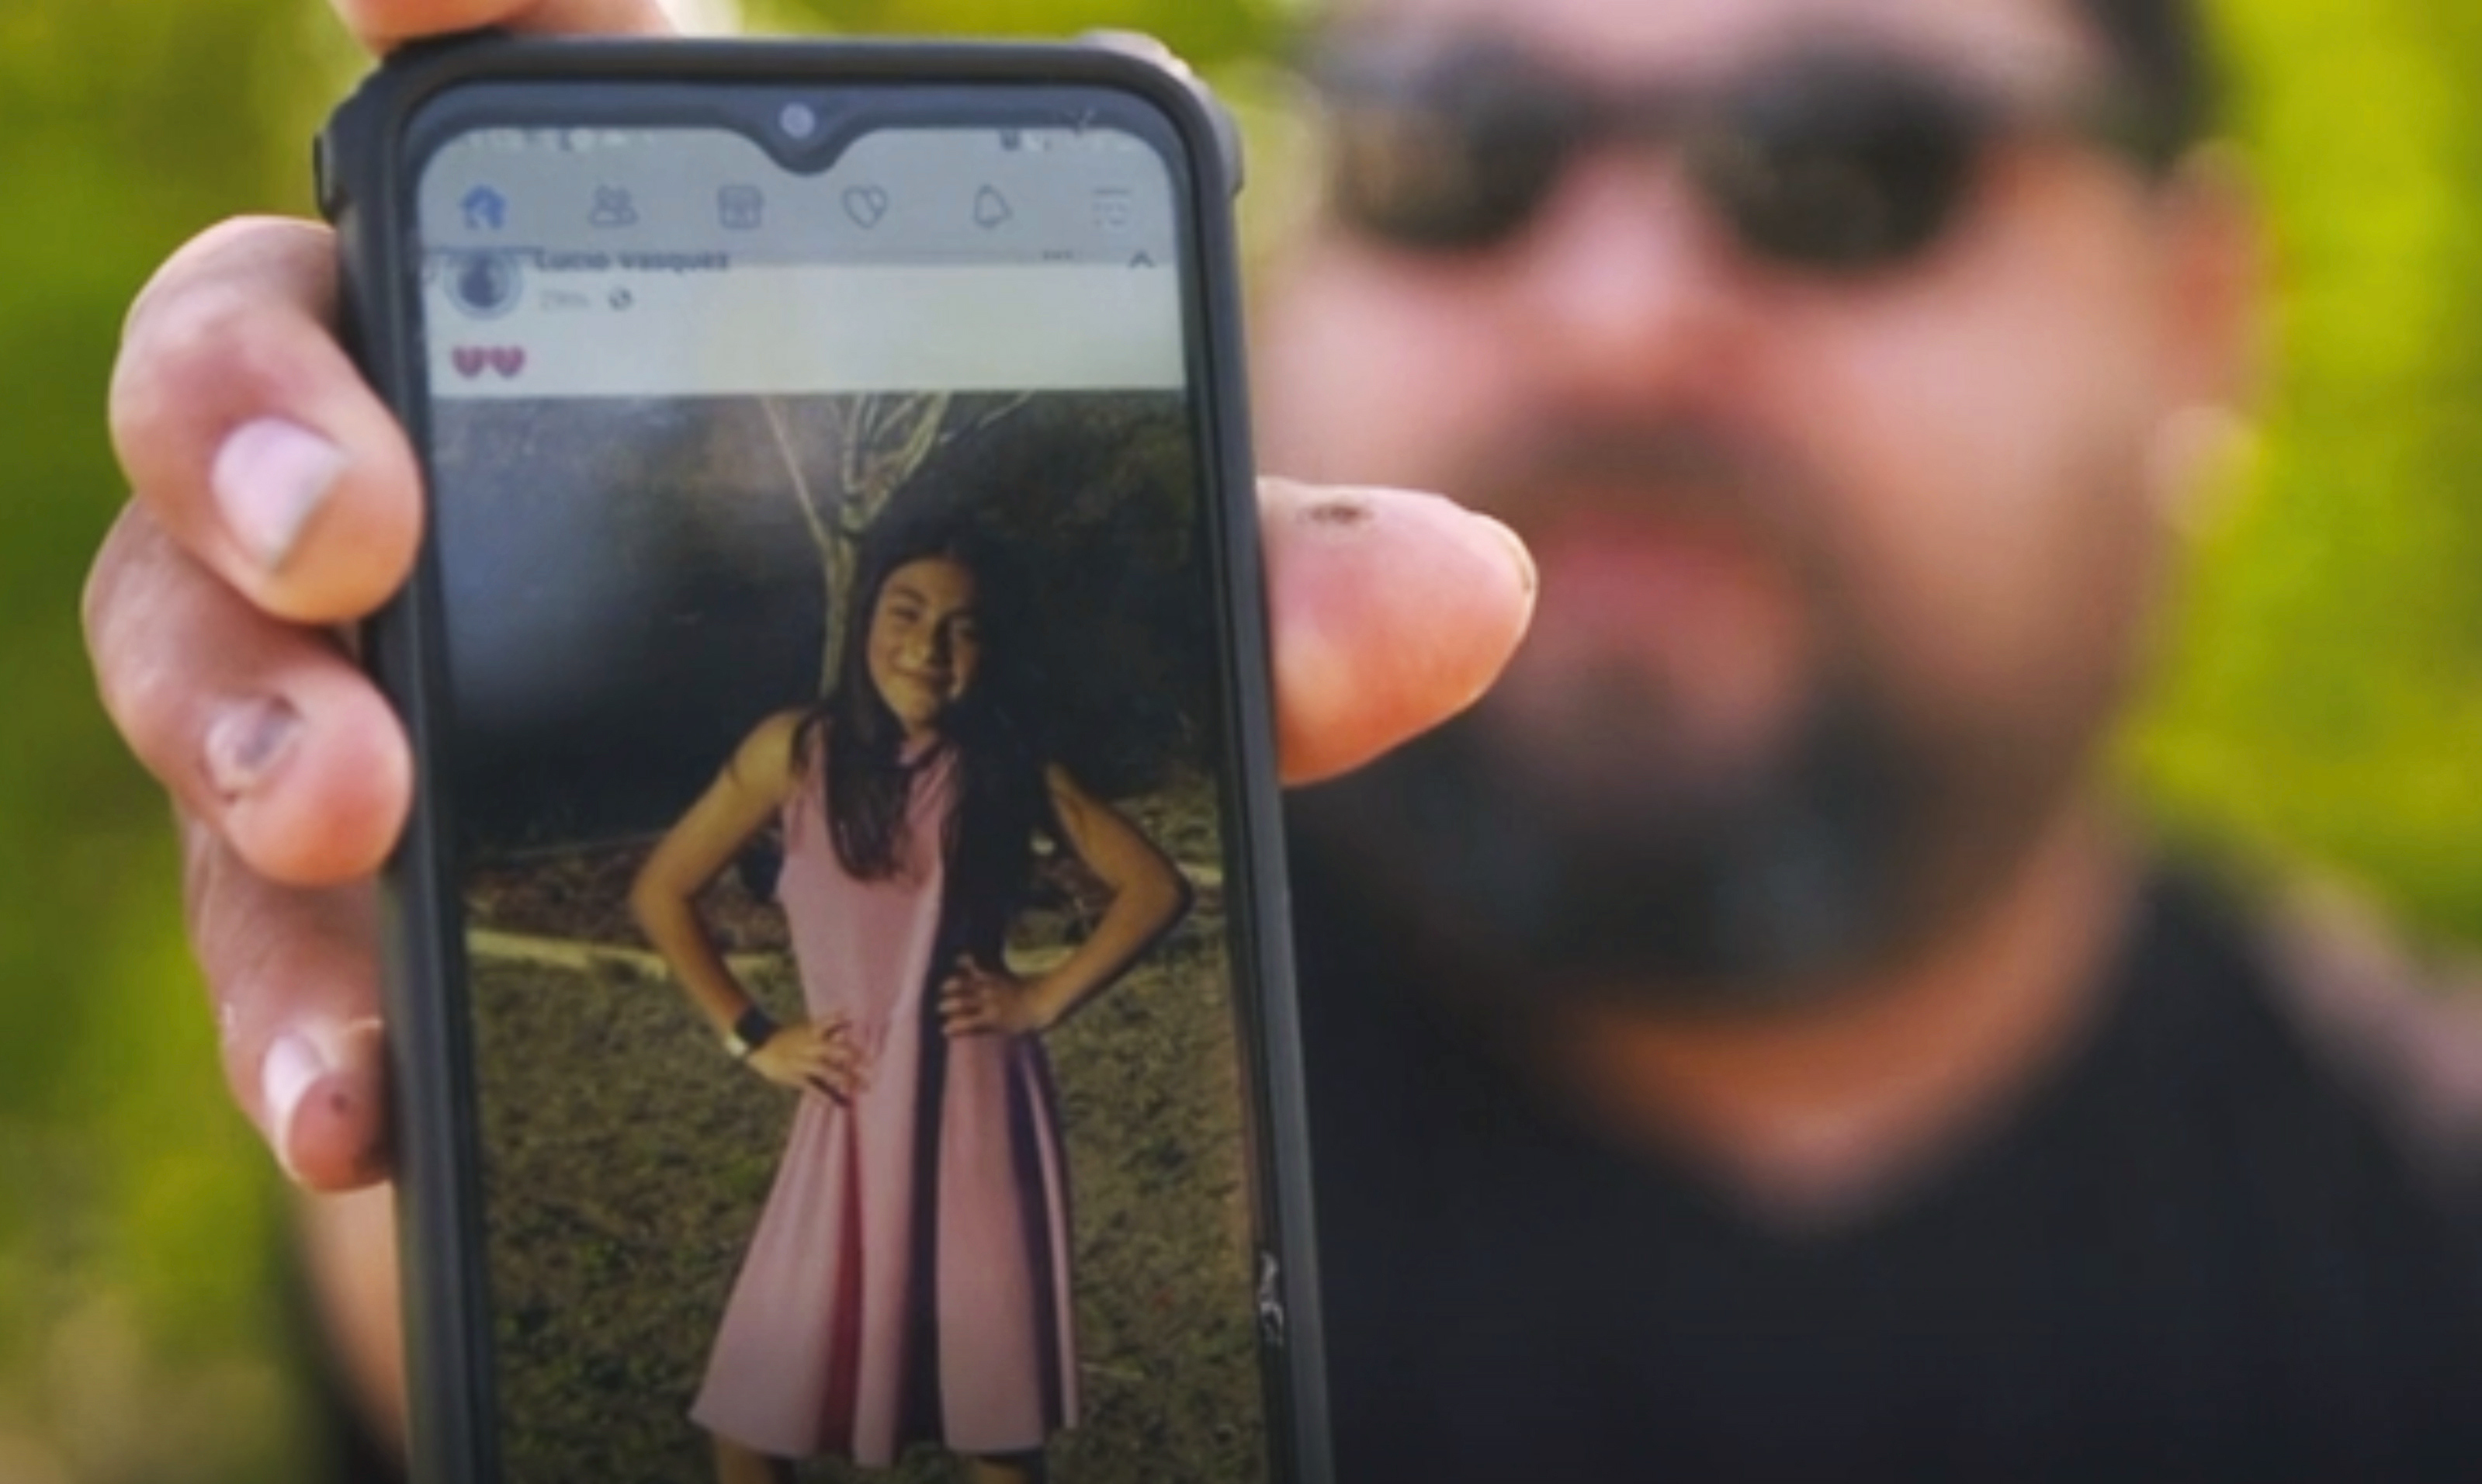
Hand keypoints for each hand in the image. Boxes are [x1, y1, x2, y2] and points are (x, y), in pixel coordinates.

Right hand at [85, 0, 1536, 1192]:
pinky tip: (356, 1102)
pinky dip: (292, 1006)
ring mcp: (336, 647)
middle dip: (266, 413)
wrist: (793, 899)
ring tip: (354, 812)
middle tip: (361, 522)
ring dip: (249, 716)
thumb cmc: (912, 657)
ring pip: (185, 619)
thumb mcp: (1078, 605)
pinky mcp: (319, 866)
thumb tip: (1471, 592)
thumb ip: (1235, 579)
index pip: (513, 83)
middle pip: (255, 339)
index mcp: (611, 298)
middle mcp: (423, 426)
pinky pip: (252, 909)